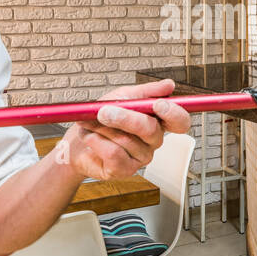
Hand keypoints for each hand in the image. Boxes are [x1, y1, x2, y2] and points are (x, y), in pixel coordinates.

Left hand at [58, 79, 190, 180]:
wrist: (76, 140)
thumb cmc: (101, 118)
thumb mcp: (122, 97)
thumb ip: (146, 92)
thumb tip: (169, 85)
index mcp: (157, 121)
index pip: (180, 122)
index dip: (174, 114)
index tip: (158, 104)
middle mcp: (153, 141)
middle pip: (151, 130)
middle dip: (126, 118)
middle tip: (104, 111)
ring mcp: (141, 157)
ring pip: (127, 140)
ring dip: (102, 128)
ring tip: (90, 124)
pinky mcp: (125, 170)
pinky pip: (114, 154)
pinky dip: (97, 141)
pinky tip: (90, 137)